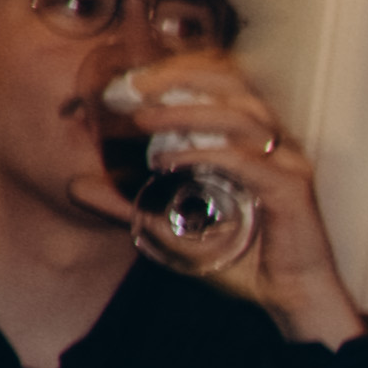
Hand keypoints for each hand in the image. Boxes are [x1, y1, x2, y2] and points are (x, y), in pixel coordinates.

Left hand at [90, 54, 362, 344]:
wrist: (290, 296)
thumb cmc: (242, 256)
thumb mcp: (172, 224)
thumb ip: (129, 203)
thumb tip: (76, 186)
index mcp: (252, 138)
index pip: (221, 81)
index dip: (178, 70)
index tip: (130, 80)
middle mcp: (274, 142)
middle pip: (232, 83)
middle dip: (178, 77)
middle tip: (132, 88)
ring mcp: (287, 162)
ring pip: (239, 115)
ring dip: (186, 111)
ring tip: (142, 120)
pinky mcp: (291, 189)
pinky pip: (245, 159)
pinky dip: (204, 154)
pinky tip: (169, 160)